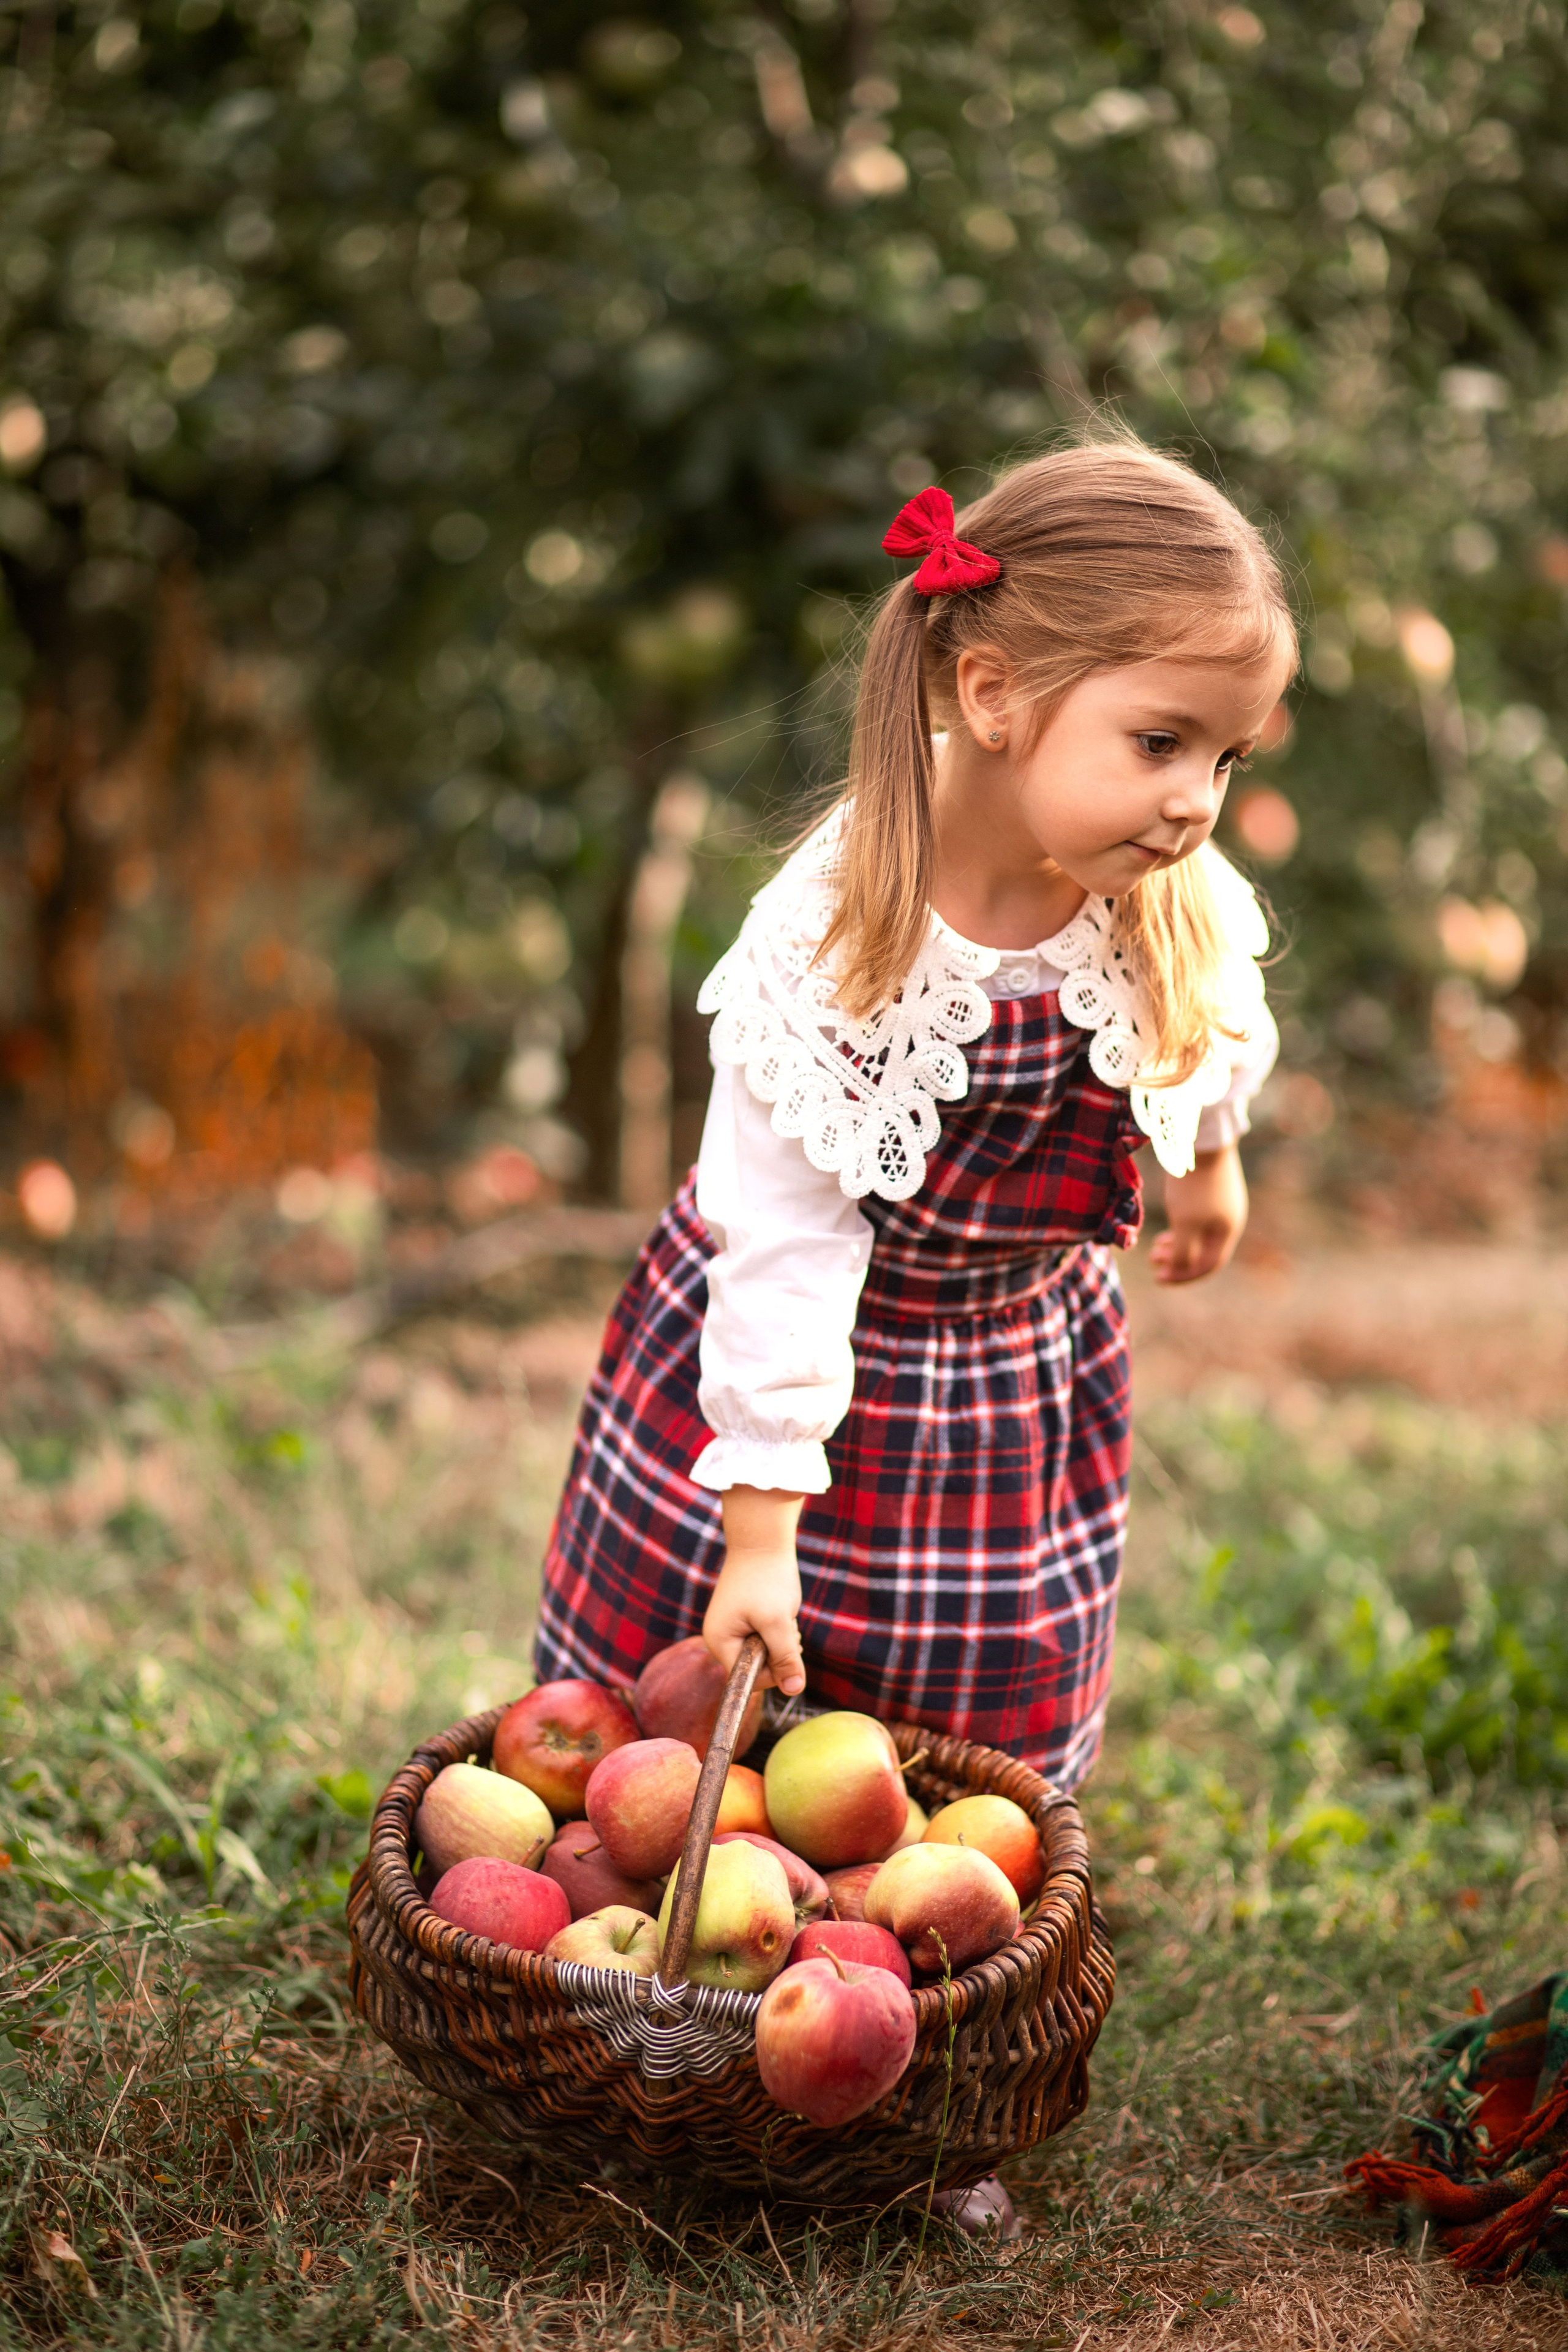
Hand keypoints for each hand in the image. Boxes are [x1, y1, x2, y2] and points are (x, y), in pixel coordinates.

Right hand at [704, 1486, 806, 1697]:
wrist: (762, 1539)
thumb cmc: (767, 1579)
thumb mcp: (778, 1621)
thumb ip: (785, 1658)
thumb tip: (794, 1691)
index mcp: (719, 1643)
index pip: (748, 1680)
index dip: (774, 1671)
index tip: (787, 1645)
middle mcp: (721, 1639)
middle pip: (758, 1668)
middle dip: (779, 1651)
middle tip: (783, 1623)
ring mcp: (732, 1628)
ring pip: (766, 1652)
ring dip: (781, 1638)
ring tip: (781, 1611)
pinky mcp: (744, 1619)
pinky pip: (766, 1637)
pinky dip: (779, 1627)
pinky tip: (779, 1608)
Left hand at [1151, 1144, 1247, 1284]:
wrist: (1203, 1138)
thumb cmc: (1193, 1185)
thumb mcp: (1185, 1223)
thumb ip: (1184, 1252)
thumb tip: (1180, 1270)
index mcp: (1227, 1231)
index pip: (1209, 1266)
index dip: (1183, 1276)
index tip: (1159, 1277)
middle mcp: (1229, 1219)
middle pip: (1204, 1251)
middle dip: (1177, 1260)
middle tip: (1153, 1260)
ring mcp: (1222, 1202)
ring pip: (1199, 1234)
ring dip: (1177, 1243)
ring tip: (1155, 1245)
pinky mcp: (1212, 1187)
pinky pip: (1198, 1218)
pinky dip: (1182, 1226)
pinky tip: (1169, 1222)